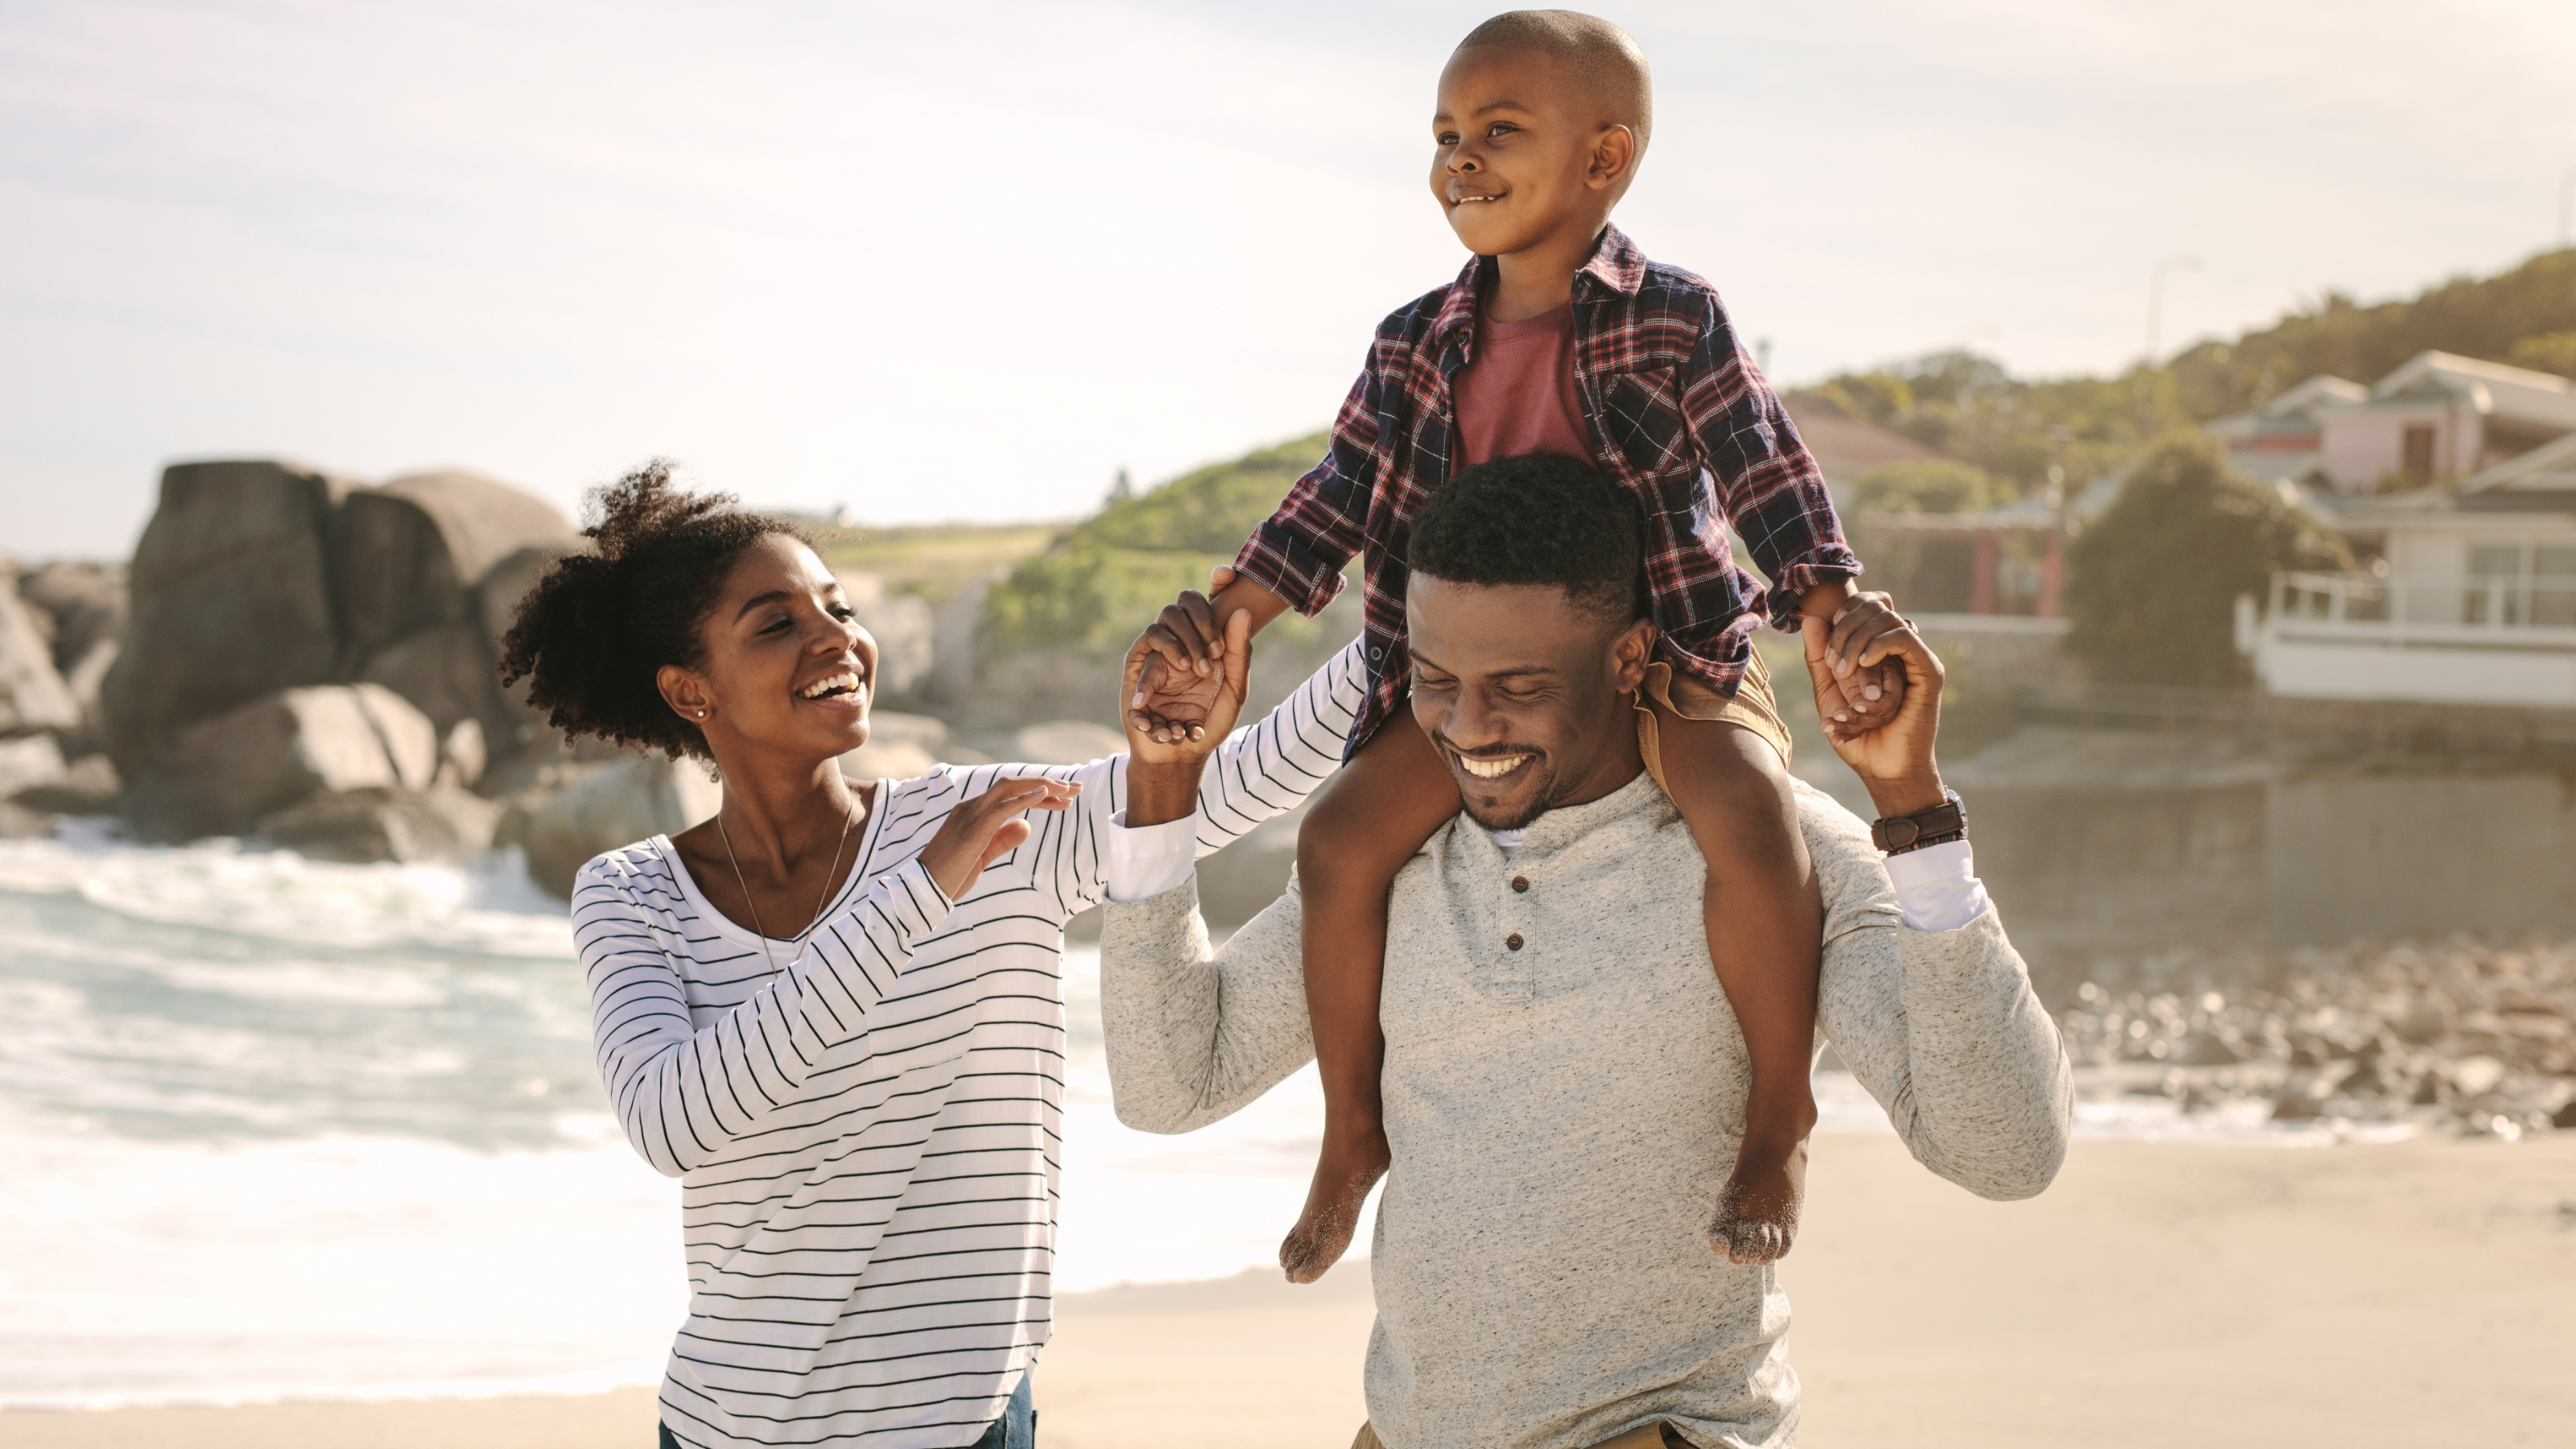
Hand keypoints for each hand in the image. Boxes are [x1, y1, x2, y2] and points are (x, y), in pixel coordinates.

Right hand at [918, 776, 1080, 899]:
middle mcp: (970, 807)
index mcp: (972, 812)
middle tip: (1076, 788)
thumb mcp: (983, 856)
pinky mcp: (972, 830)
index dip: (1039, 792)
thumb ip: (1003, 839)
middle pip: (1013, 784)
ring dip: (1042, 787)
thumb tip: (1026, 826)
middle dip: (1047, 783)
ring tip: (1069, 791)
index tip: (1065, 798)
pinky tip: (1046, 795)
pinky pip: (1002, 808)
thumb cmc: (950, 876)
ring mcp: (970, 815)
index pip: (1010, 793)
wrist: (922, 892)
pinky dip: (1025, 798)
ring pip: (1009, 789)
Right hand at [1127, 565, 1243, 744]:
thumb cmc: (1207, 724)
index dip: (1218, 579)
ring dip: (1184, 643)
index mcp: (1208, 640)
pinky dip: (1159, 664)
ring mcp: (1159, 649)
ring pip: (1165, 617)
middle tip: (1215, 658)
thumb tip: (1242, 610)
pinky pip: (1145, 646)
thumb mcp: (1234, 691)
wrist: (1178, 757)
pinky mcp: (1137, 665)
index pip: (1210, 599)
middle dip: (1204, 624)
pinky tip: (1173, 685)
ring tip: (1196, 673)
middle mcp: (1182, 639)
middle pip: (1185, 601)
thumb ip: (1238, 653)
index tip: (1227, 573)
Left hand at [1801, 614, 1946, 817]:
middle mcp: (1900, 652)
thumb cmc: (1858, 737)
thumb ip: (1819, 657)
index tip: (1826, 654)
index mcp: (1879, 652)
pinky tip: (1861, 665)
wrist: (1881, 770)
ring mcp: (1916, 659)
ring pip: (1886, 622)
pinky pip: (1904, 637)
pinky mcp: (1929, 671)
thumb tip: (1811, 617)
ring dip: (1857, 645)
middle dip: (1844, 631)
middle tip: (1834, 666)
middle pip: (1875, 607)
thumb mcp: (1829, 692)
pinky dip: (1878, 645)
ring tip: (1844, 674)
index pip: (1864, 606)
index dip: (1842, 617)